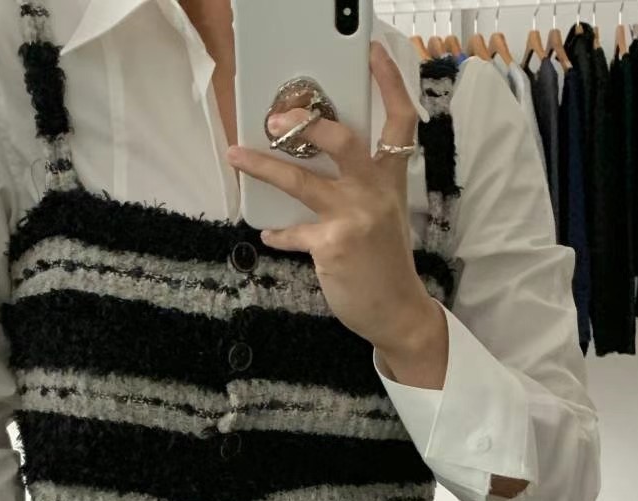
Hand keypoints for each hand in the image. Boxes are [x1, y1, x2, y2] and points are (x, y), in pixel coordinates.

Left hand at [226, 41, 439, 354]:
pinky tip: (269, 234)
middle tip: (277, 118)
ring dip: (265, 167)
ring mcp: (354, 218)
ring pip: (302, 181)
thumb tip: (316, 163)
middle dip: (308, 123)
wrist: (396, 310)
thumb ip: (360, 186)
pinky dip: (278, 233)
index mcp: (391, 179)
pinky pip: (293, 232)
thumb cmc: (384, 263)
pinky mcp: (332, 246)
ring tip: (237, 156)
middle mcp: (375, 192)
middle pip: (345, 140)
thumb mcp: (384, 215)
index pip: (399, 120)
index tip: (374, 53)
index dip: (389, 83)